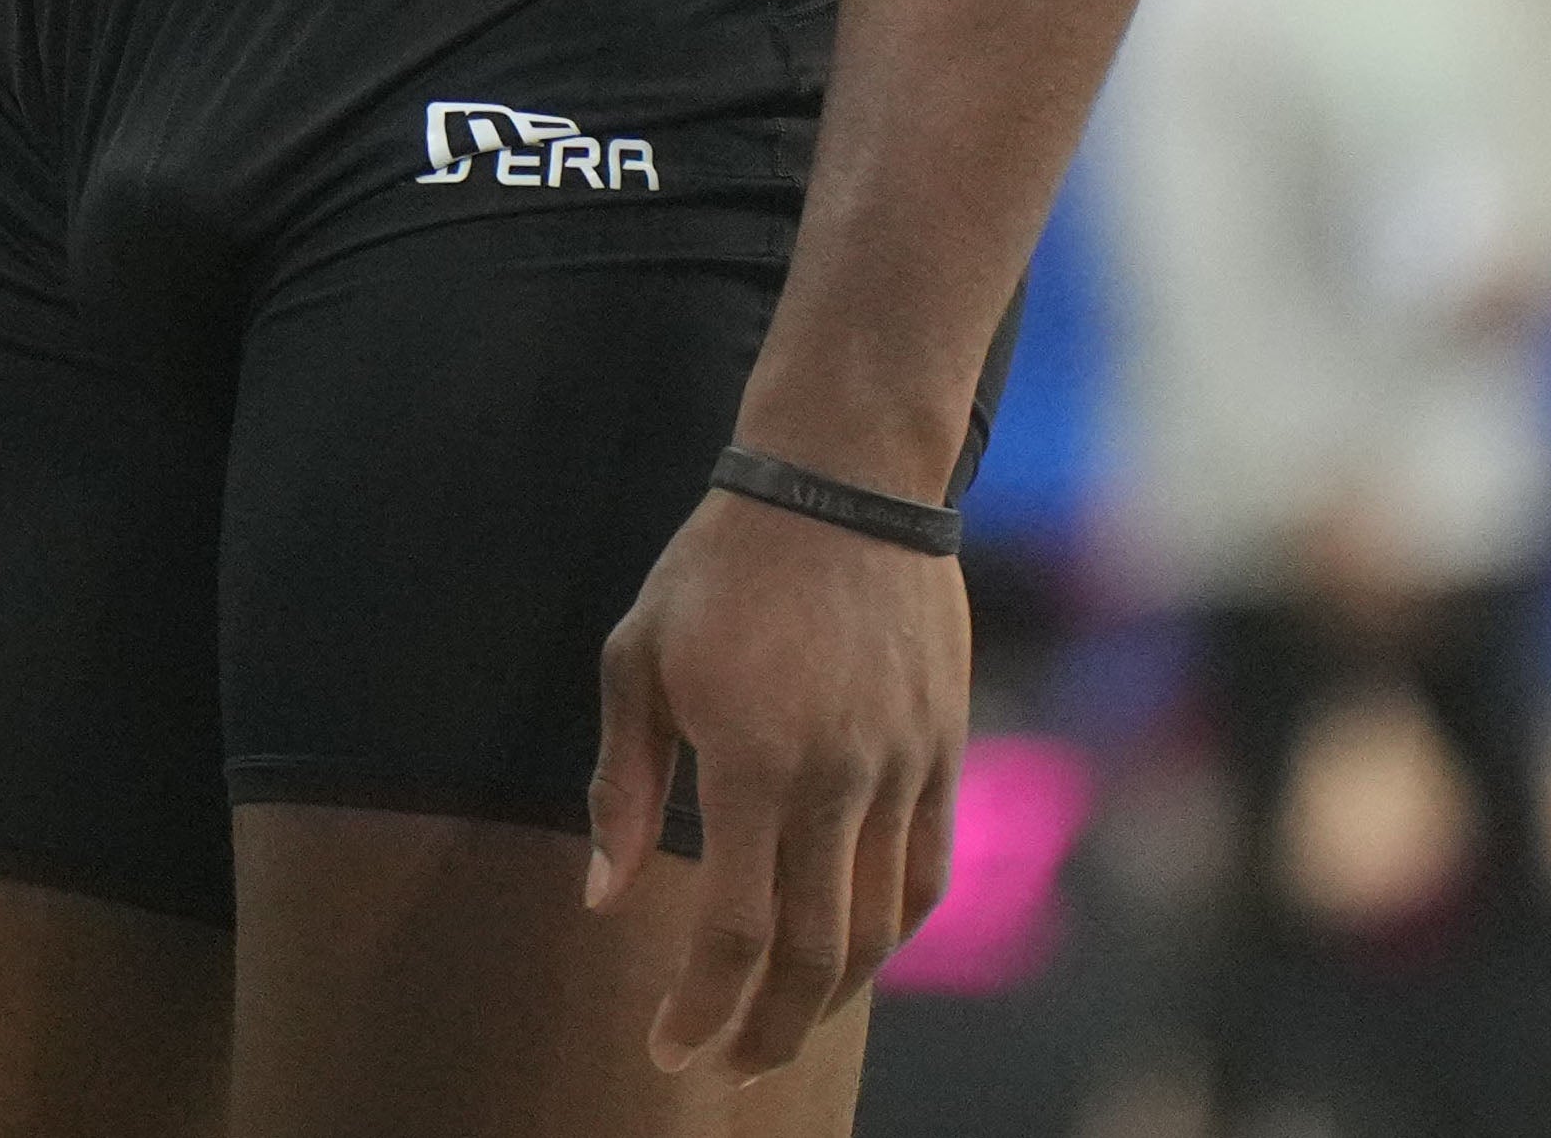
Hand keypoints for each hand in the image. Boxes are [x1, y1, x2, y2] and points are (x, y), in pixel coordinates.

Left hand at [581, 484, 969, 1080]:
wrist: (841, 484)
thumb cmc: (720, 567)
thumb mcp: (638, 659)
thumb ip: (622, 786)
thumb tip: (607, 895)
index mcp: (753, 760)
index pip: (735, 930)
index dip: (703, 1007)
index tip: (672, 1049)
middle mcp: (839, 779)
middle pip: (816, 953)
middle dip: (771, 1031)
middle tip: (731, 1066)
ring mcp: (902, 770)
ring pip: (879, 927)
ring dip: (831, 996)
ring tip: (783, 1023)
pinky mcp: (943, 753)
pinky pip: (926, 874)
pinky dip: (891, 933)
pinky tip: (852, 954)